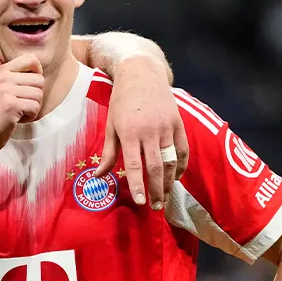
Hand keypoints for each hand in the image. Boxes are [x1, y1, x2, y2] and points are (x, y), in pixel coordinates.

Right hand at [0, 45, 43, 157]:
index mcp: (1, 71)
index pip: (31, 59)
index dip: (36, 74)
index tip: (27, 86)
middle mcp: (3, 78)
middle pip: (39, 80)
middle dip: (34, 96)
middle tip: (20, 104)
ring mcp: (7, 91)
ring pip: (39, 94)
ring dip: (32, 107)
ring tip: (18, 112)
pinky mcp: (12, 105)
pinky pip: (35, 107)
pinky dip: (30, 116)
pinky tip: (17, 119)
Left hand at [94, 56, 187, 209]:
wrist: (141, 74)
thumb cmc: (121, 102)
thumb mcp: (110, 125)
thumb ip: (108, 153)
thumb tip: (98, 177)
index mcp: (130, 132)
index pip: (135, 165)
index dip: (138, 185)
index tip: (141, 202)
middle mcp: (150, 131)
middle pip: (156, 167)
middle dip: (157, 190)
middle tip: (155, 207)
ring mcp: (167, 127)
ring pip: (171, 161)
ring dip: (169, 182)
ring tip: (165, 197)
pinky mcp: (178, 123)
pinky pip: (183, 150)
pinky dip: (181, 166)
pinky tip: (176, 178)